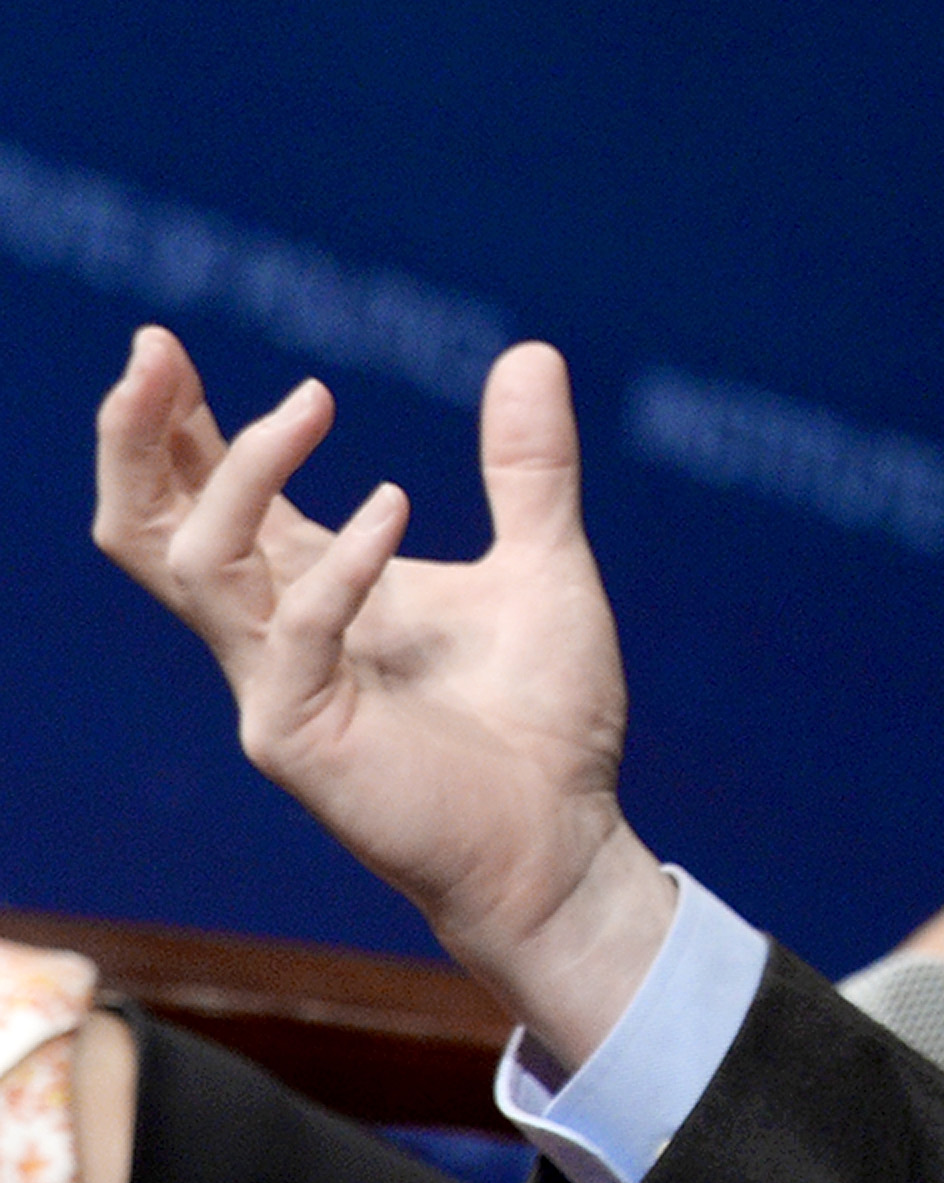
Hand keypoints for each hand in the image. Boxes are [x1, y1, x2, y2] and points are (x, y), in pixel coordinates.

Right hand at [91, 326, 675, 1067]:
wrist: (569, 837)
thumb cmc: (543, 717)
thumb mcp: (546, 563)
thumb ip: (529, 468)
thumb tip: (531, 350)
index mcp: (310, 590)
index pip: (207, 495)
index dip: (178, 424)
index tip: (164, 345)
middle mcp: (270, 634)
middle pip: (148, 528)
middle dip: (136, 440)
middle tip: (155, 349)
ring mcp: (275, 687)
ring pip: (193, 566)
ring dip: (242, 473)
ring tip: (313, 399)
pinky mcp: (302, 738)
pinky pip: (294, 634)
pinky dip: (342, 564)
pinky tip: (397, 504)